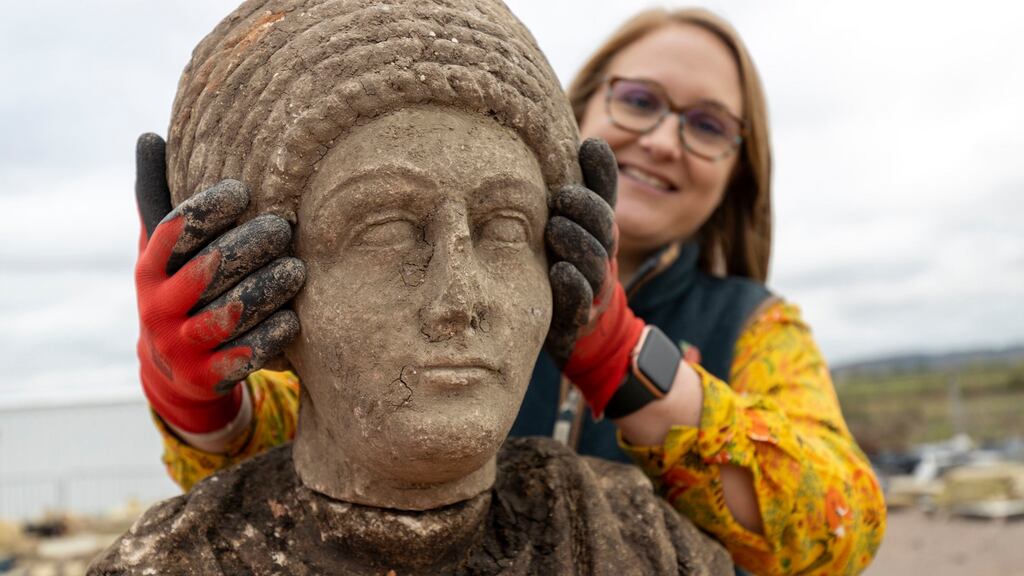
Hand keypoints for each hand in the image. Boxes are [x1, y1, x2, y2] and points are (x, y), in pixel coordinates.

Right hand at [134, 133, 304, 433]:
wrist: (175, 372)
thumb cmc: (180, 290)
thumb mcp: (163, 249)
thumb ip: (160, 197)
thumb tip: (150, 135)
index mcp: (149, 269)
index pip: (175, 232)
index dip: (208, 209)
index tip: (244, 190)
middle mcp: (159, 307)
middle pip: (206, 271)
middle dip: (248, 246)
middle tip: (283, 228)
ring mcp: (182, 345)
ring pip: (229, 313)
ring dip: (266, 289)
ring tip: (297, 268)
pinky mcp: (207, 377)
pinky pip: (243, 356)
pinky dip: (270, 336)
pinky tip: (294, 318)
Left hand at [544, 138, 643, 415]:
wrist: (582, 333)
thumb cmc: (567, 266)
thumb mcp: (573, 226)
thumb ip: (579, 189)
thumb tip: (585, 140)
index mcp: (598, 229)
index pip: (605, 195)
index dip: (602, 171)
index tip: (589, 146)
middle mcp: (600, 254)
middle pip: (602, 226)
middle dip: (584, 208)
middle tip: (561, 196)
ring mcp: (591, 286)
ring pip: (592, 262)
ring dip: (575, 242)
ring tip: (555, 228)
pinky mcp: (576, 317)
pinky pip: (578, 301)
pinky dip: (571, 286)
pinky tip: (560, 272)